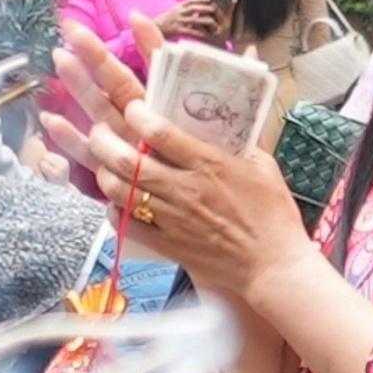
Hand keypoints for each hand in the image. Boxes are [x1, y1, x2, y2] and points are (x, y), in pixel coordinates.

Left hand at [57, 20, 311, 300]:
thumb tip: (225, 119)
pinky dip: (114, 211)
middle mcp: (185, 188)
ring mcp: (173, 218)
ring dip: (104, 173)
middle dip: (104, 141)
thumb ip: (240, 142)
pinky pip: (127, 225)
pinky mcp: (168, 244)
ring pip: (120, 191)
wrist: (273, 265)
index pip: (159, 132)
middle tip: (99, 131)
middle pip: (127, 161)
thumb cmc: (273, 214)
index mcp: (209, 163)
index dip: (136, 114)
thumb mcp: (263, 166)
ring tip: (103, 163)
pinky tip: (115, 202)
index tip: (131, 107)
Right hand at [165, 0, 240, 47]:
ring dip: (205, 20)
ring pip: (194, 19)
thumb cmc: (163, 21)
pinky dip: (199, 32)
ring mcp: (178, 21)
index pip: (190, 0)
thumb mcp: (172, 12)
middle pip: (194, 8)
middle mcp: (178, 12)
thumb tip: (193, 8)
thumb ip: (182, 10)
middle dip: (205, 8)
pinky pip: (190, 30)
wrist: (153, 29)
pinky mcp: (178, 30)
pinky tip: (205, 34)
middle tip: (214, 9)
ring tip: (213, 22)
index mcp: (177, 7)